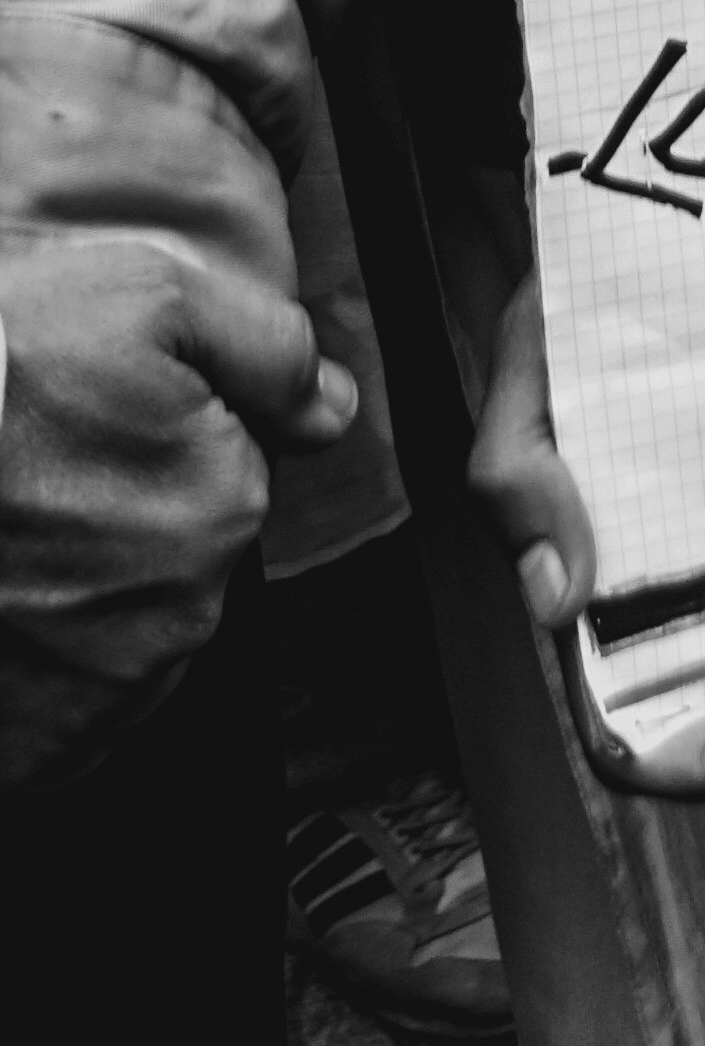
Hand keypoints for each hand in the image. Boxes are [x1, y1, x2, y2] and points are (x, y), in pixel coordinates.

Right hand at [0, 228, 351, 778]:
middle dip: (119, 521)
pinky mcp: (39, 750)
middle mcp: (177, 619)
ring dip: (75, 598)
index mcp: (221, 508)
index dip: (158, 439)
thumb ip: (266, 348)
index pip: (228, 474)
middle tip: (40, 477)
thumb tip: (331, 405)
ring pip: (119, 634)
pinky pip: (63, 706)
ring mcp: (102, 700)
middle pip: (176, 560)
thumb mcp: (150, 295)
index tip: (93, 422)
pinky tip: (3, 603)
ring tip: (11, 540)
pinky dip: (35, 667)